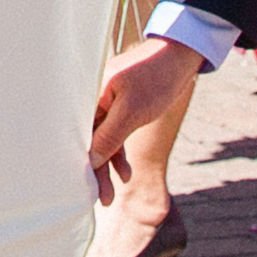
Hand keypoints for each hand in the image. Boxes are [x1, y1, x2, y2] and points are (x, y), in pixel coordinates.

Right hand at [86, 37, 201, 194]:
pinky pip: (113, 134)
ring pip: (102, 140)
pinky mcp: (119, 107)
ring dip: (109, 166)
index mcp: (89, 96)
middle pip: (89, 140)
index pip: (78, 134)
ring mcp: (106, 103)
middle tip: (102, 199)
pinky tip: (126, 173)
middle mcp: (92, 99)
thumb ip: (109, 137)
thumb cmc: (154, 79)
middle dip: (96, 170)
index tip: (82, 187)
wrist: (178, 57)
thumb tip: (91, 160)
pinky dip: (119, 152)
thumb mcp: (132, 113)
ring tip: (113, 193)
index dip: (81, 161)